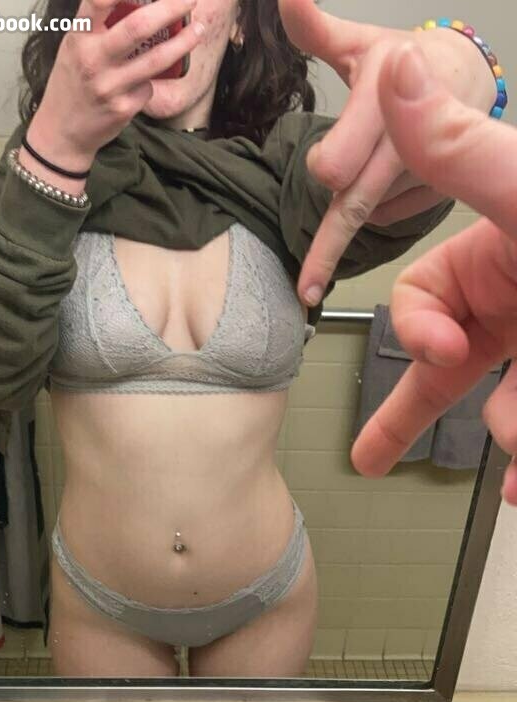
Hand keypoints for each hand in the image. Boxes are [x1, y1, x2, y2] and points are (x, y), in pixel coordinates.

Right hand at [26, 0, 202, 175]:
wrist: (61, 132)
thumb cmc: (71, 83)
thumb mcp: (74, 46)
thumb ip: (98, 24)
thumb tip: (134, 3)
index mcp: (78, 37)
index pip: (99, 0)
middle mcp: (93, 59)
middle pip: (138, 26)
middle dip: (171, 8)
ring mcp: (110, 86)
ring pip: (156, 59)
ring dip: (183, 42)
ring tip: (198, 29)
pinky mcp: (123, 108)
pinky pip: (149, 87)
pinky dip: (151, 81)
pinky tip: (141, 83)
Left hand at [277, 0, 495, 305]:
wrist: (465, 78)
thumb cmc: (400, 62)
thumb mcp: (359, 44)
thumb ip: (315, 30)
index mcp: (383, 100)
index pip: (344, 155)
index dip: (328, 164)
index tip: (320, 172)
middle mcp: (405, 142)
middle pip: (356, 205)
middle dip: (327, 249)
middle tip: (305, 287)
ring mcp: (423, 175)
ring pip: (371, 212)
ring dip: (352, 207)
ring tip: (360, 173)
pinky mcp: (432, 197)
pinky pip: (388, 218)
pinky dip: (375, 208)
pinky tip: (380, 182)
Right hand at [351, 44, 516, 503]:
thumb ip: (462, 151)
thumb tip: (399, 73)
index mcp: (495, 260)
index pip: (422, 301)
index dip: (418, 329)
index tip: (445, 348)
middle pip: (447, 368)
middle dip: (406, 414)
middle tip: (368, 458)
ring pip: (506, 407)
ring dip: (510, 432)